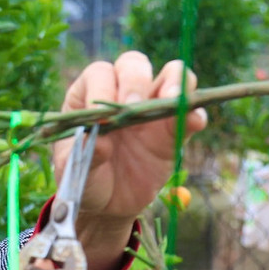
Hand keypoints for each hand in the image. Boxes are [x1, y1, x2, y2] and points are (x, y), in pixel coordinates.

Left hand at [56, 52, 207, 222]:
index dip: (101, 88)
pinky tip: (193, 121)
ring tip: (171, 100)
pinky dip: (195, 113)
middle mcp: (121, 94)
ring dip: (174, 82)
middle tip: (132, 106)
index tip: (99, 118)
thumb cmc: (83, 177)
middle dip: (134, 80)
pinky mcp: (173, 131)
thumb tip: (97, 138)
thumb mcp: (73, 168)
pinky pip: (190, 113)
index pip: (100, 74)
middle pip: (134, 65)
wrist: (106, 205)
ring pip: (171, 75)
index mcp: (88, 96)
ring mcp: (151, 109)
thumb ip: (83, 152)